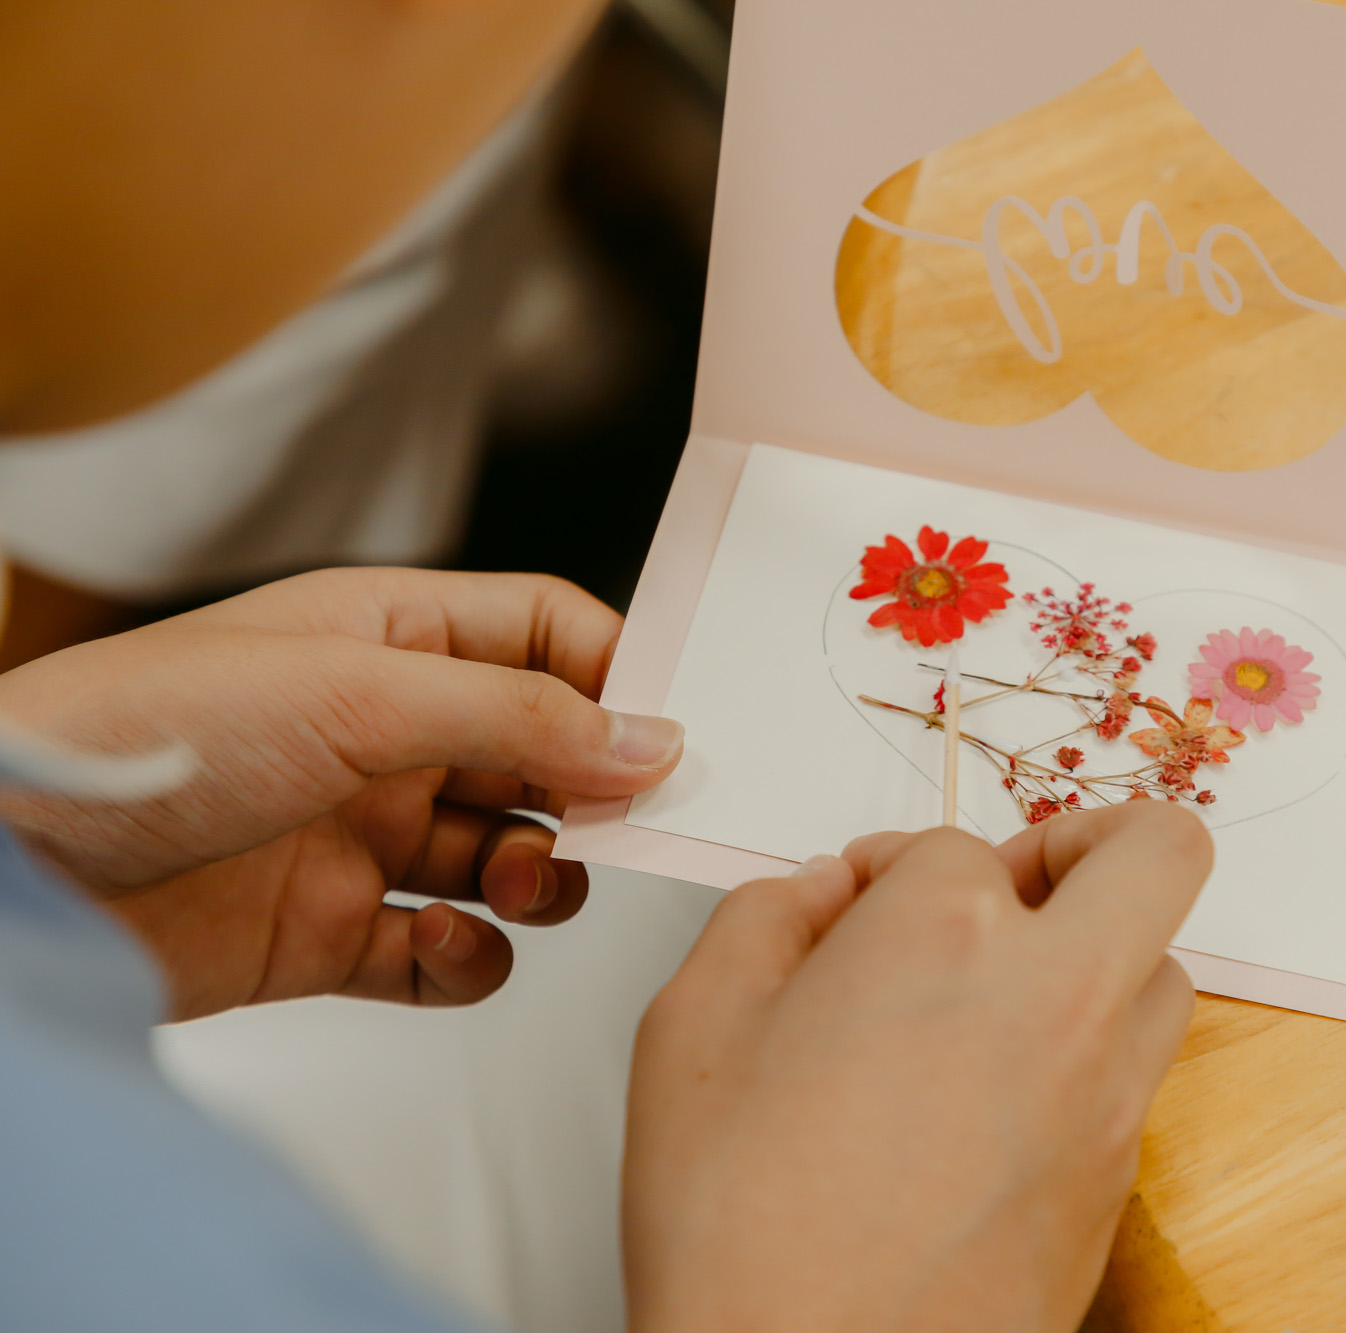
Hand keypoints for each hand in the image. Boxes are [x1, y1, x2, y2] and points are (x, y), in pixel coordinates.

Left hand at [0, 567, 682, 1018]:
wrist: (13, 863)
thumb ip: (519, 715)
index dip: (620, 675)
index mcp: (389, 637)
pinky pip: (447, 955)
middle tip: (629, 826)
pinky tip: (443, 944)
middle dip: (593, 793)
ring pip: (509, 858)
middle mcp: (384, 732)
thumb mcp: (359, 694)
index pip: (546, 633)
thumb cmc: (150, 735)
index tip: (676, 732)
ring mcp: (360, 834)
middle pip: (544, 754)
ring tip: (528, 881)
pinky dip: (470, 961)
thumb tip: (650, 740)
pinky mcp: (331, 933)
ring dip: (543, 879)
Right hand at [622, 802, 1211, 1332]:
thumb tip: (824, 890)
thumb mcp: (689, 1029)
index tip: (849, 912)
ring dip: (1099, 953)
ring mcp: (1107, 1094)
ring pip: (1164, 968)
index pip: (954, 841)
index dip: (889, 868)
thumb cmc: (741, 1229)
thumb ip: (764, 918)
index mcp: (947, 933)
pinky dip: (1088, 1055)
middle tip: (1011, 886)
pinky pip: (1139, 1075)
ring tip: (1000, 999)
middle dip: (1090, 839)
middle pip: (1158, 851)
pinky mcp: (1120, 1182)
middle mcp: (1057, 998)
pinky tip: (995, 1098)